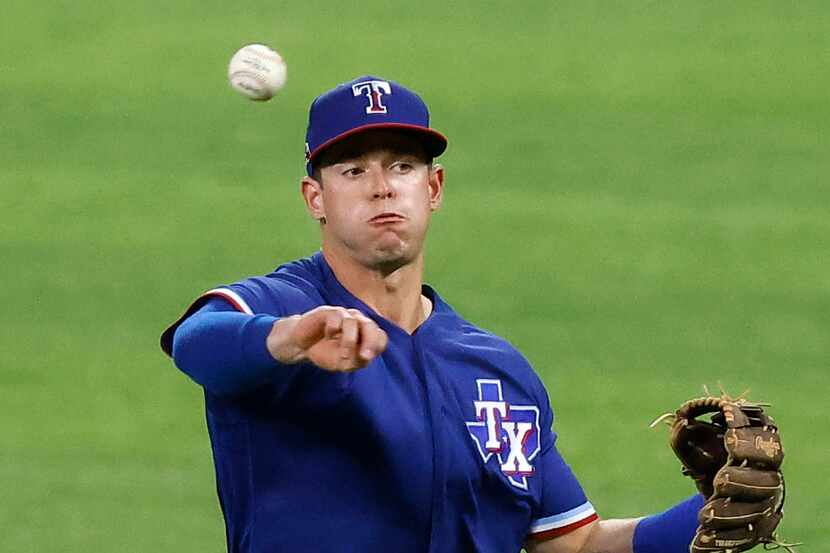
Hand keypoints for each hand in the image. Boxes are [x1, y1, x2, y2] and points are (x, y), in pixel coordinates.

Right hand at [266, 306, 387, 371]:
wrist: (302, 346)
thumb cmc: (326, 353)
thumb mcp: (343, 363)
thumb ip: (357, 361)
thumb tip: (366, 356)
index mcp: (364, 334)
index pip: (380, 336)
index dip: (376, 346)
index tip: (367, 358)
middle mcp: (357, 322)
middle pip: (370, 326)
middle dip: (369, 343)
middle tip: (365, 357)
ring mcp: (343, 315)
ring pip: (352, 323)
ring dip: (349, 342)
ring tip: (343, 356)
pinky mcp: (328, 311)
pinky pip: (336, 317)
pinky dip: (333, 330)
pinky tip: (328, 336)